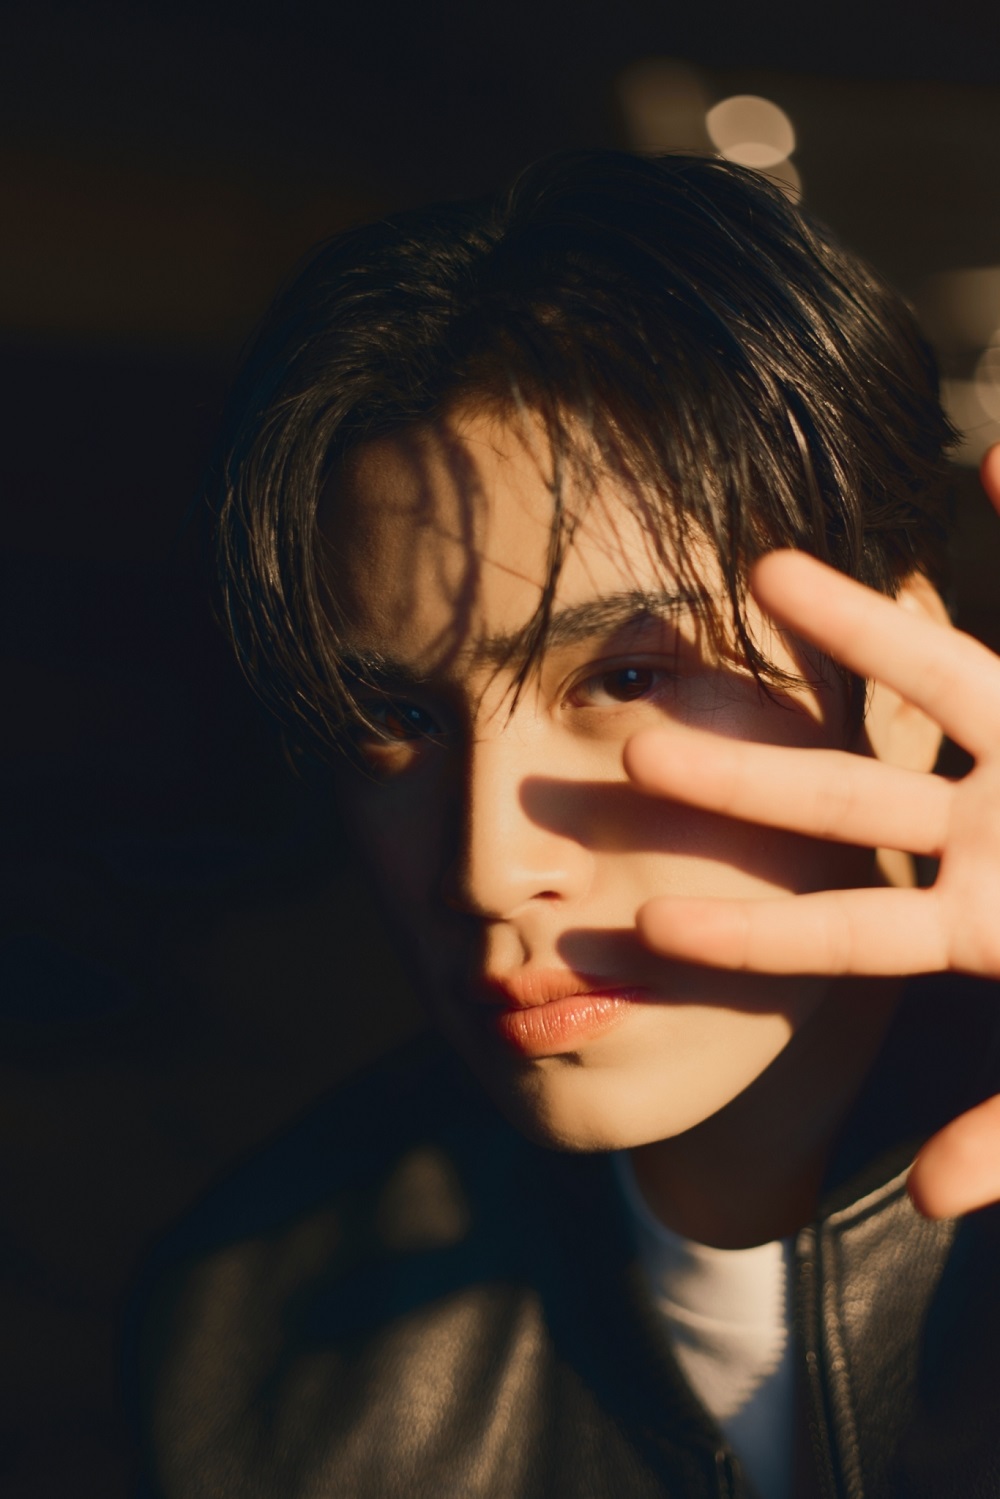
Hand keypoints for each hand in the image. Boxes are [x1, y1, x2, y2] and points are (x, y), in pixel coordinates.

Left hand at [624, 445, 999, 1218]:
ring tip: (759, 570)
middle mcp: (999, 829)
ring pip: (939, 680)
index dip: (751, 927)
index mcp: (987, 919)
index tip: (650, 922)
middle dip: (745, 774)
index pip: (845, 925)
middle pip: (851, 793)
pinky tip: (991, 455)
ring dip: (857, 628)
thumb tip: (923, 1202)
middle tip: (625, 748)